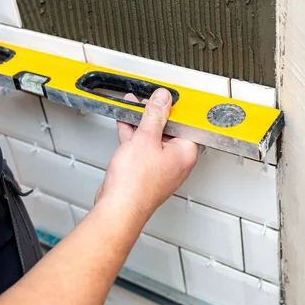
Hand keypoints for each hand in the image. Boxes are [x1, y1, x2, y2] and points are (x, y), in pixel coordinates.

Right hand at [95, 88, 197, 218]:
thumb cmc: (136, 184)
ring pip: (153, 137)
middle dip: (156, 113)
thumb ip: (155, 115)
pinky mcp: (145, 171)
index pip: (186, 124)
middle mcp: (176, 161)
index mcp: (185, 153)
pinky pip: (142, 147)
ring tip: (133, 106)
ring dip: (142, 122)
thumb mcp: (146, 139)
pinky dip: (134, 134)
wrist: (118, 207)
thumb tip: (163, 99)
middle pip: (169, 129)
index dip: (176, 108)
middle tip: (147, 101)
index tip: (166, 97)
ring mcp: (160, 167)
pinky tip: (125, 122)